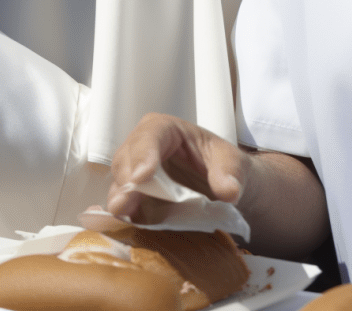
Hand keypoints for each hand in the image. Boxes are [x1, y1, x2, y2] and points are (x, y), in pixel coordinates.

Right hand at [107, 113, 247, 220]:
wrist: (219, 183)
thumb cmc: (221, 164)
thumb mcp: (232, 161)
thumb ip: (230, 173)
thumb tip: (228, 191)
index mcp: (163, 129)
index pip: (148, 137)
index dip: (143, 155)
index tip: (142, 177)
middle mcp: (141, 146)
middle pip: (126, 159)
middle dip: (126, 180)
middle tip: (126, 201)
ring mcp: (134, 170)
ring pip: (120, 181)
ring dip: (120, 198)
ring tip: (121, 212)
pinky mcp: (134, 193)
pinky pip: (123, 201)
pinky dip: (125, 212)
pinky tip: (127, 222)